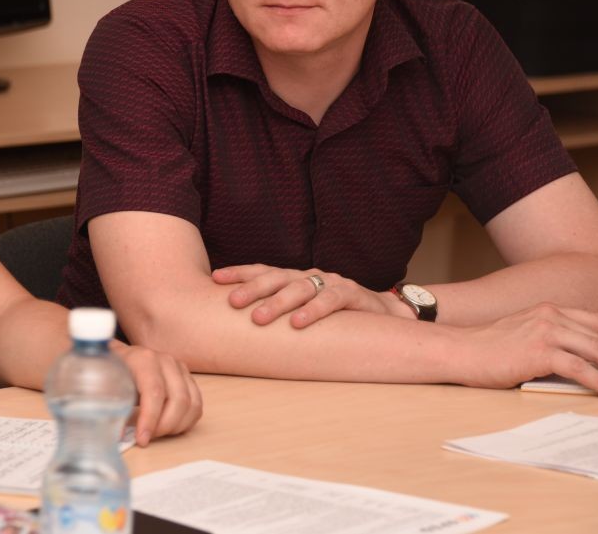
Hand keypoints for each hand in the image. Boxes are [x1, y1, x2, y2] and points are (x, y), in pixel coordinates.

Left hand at [111, 342, 202, 446]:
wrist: (122, 357)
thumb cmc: (114, 373)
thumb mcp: (106, 386)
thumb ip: (111, 407)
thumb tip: (118, 434)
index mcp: (144, 359)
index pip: (154, 392)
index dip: (150, 419)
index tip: (142, 439)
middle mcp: (166, 361)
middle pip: (178, 400)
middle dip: (164, 426)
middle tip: (148, 437)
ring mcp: (180, 369)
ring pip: (192, 404)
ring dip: (176, 426)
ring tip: (156, 433)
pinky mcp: (188, 379)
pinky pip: (197, 406)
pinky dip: (185, 422)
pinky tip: (168, 427)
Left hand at [213, 264, 408, 327]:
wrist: (383, 316)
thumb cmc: (335, 317)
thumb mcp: (304, 311)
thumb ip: (279, 312)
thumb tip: (237, 326)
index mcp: (294, 278)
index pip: (263, 271)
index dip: (239, 273)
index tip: (215, 279)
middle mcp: (310, 276)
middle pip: (276, 277)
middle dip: (252, 288)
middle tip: (232, 302)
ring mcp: (331, 282)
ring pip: (300, 288)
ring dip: (278, 302)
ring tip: (258, 318)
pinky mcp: (352, 295)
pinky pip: (331, 300)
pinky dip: (313, 311)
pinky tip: (298, 323)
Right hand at [455, 303, 597, 397]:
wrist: (460, 351)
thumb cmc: (486, 348)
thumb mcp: (523, 334)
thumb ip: (549, 339)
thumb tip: (579, 360)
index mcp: (547, 310)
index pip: (594, 321)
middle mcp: (550, 316)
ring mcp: (545, 332)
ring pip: (595, 349)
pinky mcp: (539, 352)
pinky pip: (579, 367)